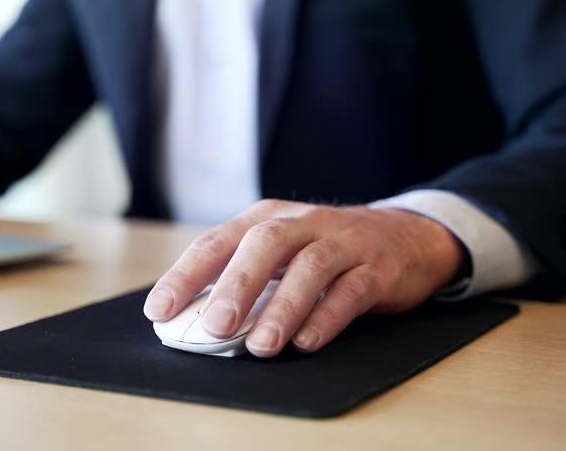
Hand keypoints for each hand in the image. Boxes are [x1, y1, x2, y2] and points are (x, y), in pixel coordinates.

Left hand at [143, 199, 464, 357]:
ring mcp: (343, 242)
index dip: (186, 275)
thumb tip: (194, 321)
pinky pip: (351, 292)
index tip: (159, 310)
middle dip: (235, 285)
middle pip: (264, 245)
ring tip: (261, 345)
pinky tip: (306, 342)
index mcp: (267, 219)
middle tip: (214, 326)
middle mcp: (303, 223)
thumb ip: (243, 278)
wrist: (406, 236)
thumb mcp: (281, 252)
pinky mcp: (377, 267)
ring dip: (282, 308)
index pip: (217, 242)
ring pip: (310, 268)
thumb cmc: (325, 250)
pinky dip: (326, 318)